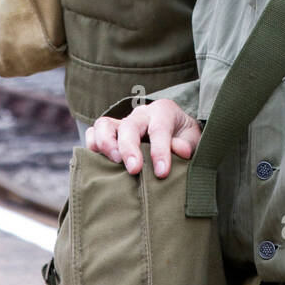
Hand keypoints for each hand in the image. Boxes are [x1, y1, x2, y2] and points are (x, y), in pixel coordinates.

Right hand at [86, 100, 200, 177]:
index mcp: (163, 112)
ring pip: (104, 125)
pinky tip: (98, 162)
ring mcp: (122, 123)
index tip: (162, 172)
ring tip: (115, 163)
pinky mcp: (109, 134)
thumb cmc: (183, 136)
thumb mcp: (192, 138)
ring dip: (106, 144)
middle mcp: (140, 115)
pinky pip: (93, 133)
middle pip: (129, 126)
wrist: (176, 131)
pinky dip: (92, 146)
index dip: (160, 151)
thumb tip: (179, 151)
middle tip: (134, 170)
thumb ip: (186, 144)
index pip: (159, 128)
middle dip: (130, 148)